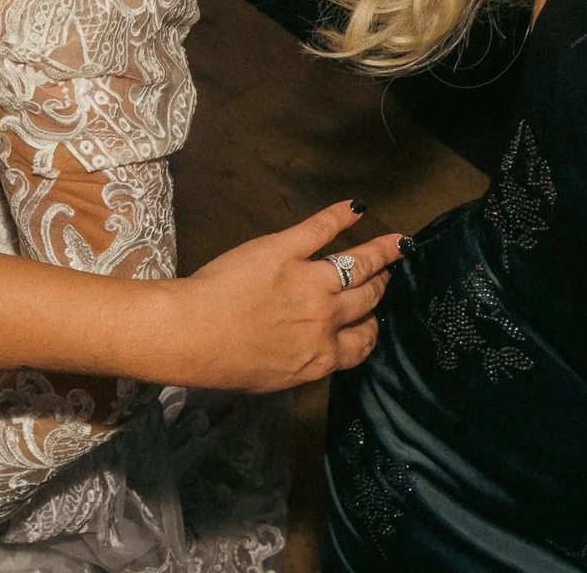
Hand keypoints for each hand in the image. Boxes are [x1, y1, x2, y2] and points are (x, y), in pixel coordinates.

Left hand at [160, 200, 404, 392]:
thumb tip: (315, 354)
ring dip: (378, 254)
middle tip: (386, 276)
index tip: (375, 317)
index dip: (372, 326)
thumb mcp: (275, 379)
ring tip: (394, 244)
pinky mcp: (285, 250)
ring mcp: (310, 281)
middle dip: (379, 288)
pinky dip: (339, 216)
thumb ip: (303, 363)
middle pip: (366, 300)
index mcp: (323, 355)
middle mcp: (326, 319)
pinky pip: (320, 229)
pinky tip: (355, 208)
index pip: (365, 339)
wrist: (193, 334)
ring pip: (357, 265)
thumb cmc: (223, 364)